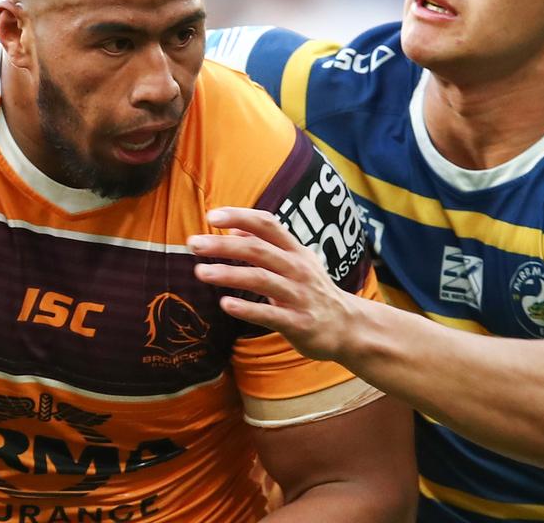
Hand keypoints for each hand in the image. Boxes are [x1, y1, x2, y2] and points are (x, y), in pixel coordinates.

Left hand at [188, 207, 358, 361]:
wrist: (349, 327)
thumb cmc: (314, 290)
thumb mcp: (296, 261)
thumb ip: (267, 244)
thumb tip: (235, 229)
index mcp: (296, 250)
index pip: (267, 224)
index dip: (240, 216)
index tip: (211, 216)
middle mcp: (298, 269)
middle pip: (258, 250)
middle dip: (224, 245)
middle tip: (193, 243)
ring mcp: (300, 296)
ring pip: (261, 280)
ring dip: (229, 274)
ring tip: (200, 272)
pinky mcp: (300, 323)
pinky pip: (270, 315)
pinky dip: (247, 309)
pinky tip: (225, 304)